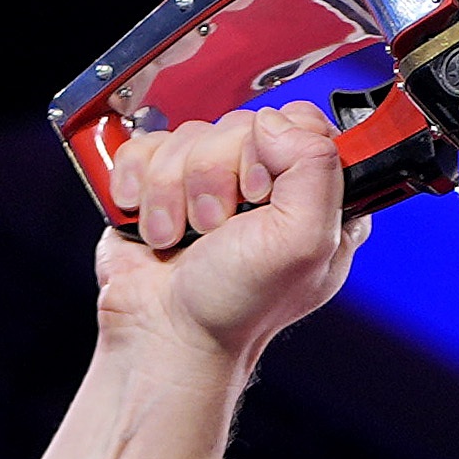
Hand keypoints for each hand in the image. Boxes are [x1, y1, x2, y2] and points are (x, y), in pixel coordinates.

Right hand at [102, 102, 362, 369]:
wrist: (165, 335)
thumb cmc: (235, 307)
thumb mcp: (303, 242)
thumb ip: (315, 168)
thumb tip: (275, 123)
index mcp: (317, 197)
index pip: (304, 123)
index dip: (275, 149)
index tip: (260, 194)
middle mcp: (268, 186)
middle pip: (240, 125)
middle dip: (217, 178)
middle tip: (218, 228)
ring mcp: (213, 183)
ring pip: (190, 136)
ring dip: (175, 190)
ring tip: (183, 236)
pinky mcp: (163, 184)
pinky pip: (147, 147)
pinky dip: (141, 184)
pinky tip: (152, 224)